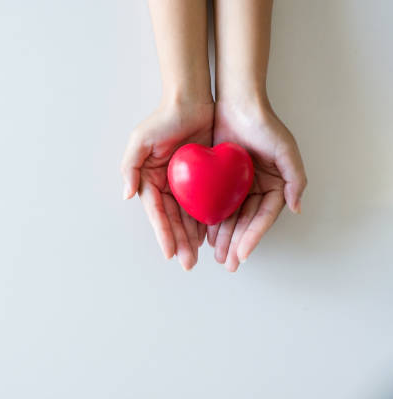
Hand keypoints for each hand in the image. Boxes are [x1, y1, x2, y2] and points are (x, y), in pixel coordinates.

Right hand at [121, 100, 213, 269]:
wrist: (192, 101)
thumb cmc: (164, 118)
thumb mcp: (141, 139)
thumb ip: (130, 166)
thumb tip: (127, 195)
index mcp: (149, 179)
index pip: (156, 212)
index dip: (162, 233)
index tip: (169, 253)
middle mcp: (164, 185)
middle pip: (172, 220)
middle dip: (179, 242)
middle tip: (188, 262)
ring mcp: (183, 184)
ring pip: (187, 217)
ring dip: (191, 237)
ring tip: (199, 256)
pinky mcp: (201, 180)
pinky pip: (202, 204)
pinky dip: (205, 221)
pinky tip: (210, 236)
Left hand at [208, 99, 306, 270]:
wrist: (236, 103)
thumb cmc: (263, 124)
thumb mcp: (285, 149)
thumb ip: (296, 178)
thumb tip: (297, 207)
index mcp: (275, 185)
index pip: (264, 217)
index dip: (254, 237)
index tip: (242, 253)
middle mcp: (257, 189)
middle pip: (246, 222)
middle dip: (237, 244)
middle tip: (227, 263)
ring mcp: (238, 186)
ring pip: (230, 218)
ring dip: (224, 237)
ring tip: (215, 255)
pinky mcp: (219, 180)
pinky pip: (215, 204)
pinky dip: (211, 220)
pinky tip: (204, 235)